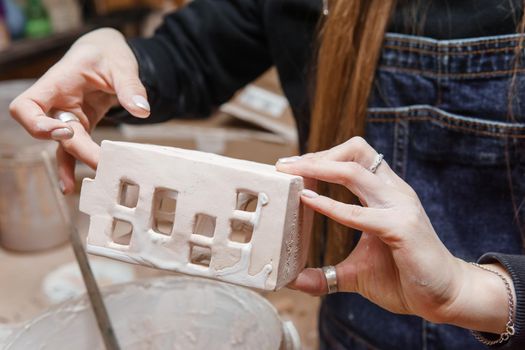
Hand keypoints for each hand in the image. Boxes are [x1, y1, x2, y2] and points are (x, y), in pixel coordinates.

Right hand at [9, 28, 149, 193]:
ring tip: (72, 188)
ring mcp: (67, 116)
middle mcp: (56, 103)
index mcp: (57, 83)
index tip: (66, 130)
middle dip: (74, 149)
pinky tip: (73, 185)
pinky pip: (72, 149)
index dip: (38, 123)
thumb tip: (142, 111)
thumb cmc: (107, 54)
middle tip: (101, 162)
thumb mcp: (121, 64)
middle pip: (52, 132)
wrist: (106, 53)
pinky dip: (73, 165)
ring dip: (69, 165)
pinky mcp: (81, 125)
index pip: (27, 106)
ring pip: (62, 145)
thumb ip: (130, 87)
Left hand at [277, 137, 512, 333]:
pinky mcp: (401, 228)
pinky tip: (308, 201)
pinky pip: (359, 212)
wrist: (446, 297)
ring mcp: (399, 207)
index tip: (291, 166)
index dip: (322, 157)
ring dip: (319, 168)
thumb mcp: (357, 272)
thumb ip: (327, 273)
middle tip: (285, 166)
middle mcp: (394, 192)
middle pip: (355, 151)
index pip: (353, 158)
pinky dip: (330, 205)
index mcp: (386, 194)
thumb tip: (295, 281)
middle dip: (316, 155)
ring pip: (355, 170)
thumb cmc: (404, 278)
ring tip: (291, 173)